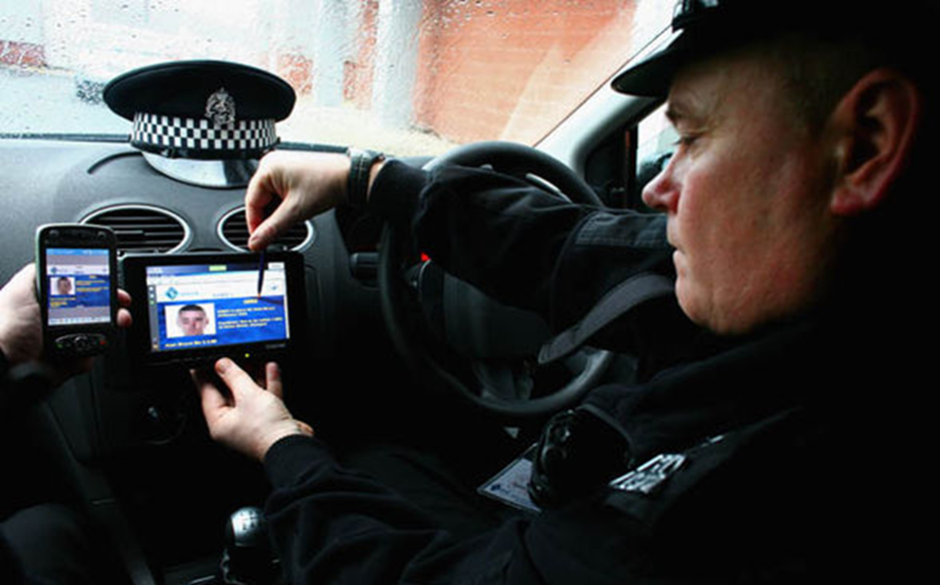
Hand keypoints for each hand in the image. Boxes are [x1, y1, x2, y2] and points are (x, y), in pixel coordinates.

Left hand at [0, 263, 131, 373]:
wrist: (7, 365)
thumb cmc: (6, 328)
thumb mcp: (19, 291)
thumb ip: (35, 273)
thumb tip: (49, 255)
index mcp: (47, 303)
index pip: (79, 288)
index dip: (96, 283)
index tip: (110, 281)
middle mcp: (58, 320)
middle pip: (95, 308)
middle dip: (112, 304)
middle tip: (120, 303)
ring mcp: (66, 340)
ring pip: (99, 331)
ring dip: (110, 327)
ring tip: (114, 324)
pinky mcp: (71, 359)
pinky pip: (92, 353)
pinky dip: (92, 350)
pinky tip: (86, 346)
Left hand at [193, 358, 313, 460]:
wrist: (293, 445)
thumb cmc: (267, 431)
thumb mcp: (247, 395)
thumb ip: (234, 377)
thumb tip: (222, 365)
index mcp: (219, 422)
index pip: (208, 393)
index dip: (204, 375)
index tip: (201, 362)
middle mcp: (234, 424)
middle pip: (228, 392)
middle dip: (232, 372)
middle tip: (230, 356)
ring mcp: (252, 422)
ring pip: (249, 393)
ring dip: (252, 375)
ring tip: (253, 358)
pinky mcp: (269, 419)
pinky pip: (265, 397)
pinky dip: (268, 382)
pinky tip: (270, 368)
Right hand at [245, 151, 350, 250]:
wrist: (350, 177)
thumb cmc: (327, 183)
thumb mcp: (296, 212)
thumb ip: (272, 229)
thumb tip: (255, 242)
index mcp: (267, 168)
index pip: (251, 202)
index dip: (254, 225)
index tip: (258, 241)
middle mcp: (272, 164)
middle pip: (260, 200)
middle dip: (269, 218)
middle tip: (278, 232)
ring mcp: (282, 166)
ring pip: (271, 198)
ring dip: (279, 211)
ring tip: (295, 215)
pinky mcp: (291, 171)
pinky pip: (280, 192)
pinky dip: (286, 204)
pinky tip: (297, 208)